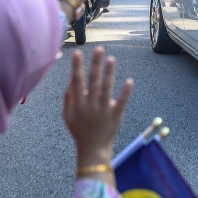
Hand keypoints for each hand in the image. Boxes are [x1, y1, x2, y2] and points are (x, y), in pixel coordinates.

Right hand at [63, 47, 132, 186]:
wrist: (93, 148)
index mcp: (78, 103)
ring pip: (106, 88)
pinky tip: (129, 81)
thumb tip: (71, 78)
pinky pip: (121, 102)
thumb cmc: (80, 129)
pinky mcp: (116, 115)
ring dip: (109, 73)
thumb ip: (68, 97)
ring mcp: (104, 110)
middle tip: (99, 49)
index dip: (76, 67)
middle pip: (93, 81)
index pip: (76, 81)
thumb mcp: (68, 115)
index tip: (77, 53)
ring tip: (111, 59)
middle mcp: (90, 105)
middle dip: (95, 64)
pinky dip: (125, 92)